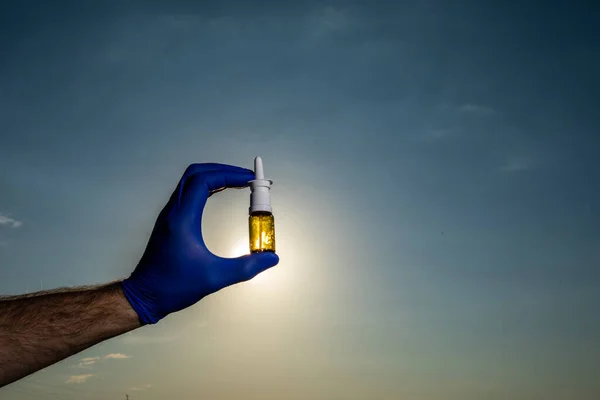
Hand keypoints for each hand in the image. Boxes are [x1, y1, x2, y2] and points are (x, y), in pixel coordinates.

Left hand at [121, 163, 278, 323]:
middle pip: (195, 173)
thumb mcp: (215, 278)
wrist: (144, 296)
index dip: (229, 175)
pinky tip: (218, 194)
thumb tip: (271, 259)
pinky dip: (205, 187)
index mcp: (182, 219)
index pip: (204, 181)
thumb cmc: (173, 287)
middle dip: (223, 170)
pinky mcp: (169, 222)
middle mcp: (173, 211)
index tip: (249, 180)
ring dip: (213, 176)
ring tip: (236, 182)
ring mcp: (169, 215)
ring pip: (189, 181)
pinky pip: (187, 193)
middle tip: (245, 177)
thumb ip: (246, 268)